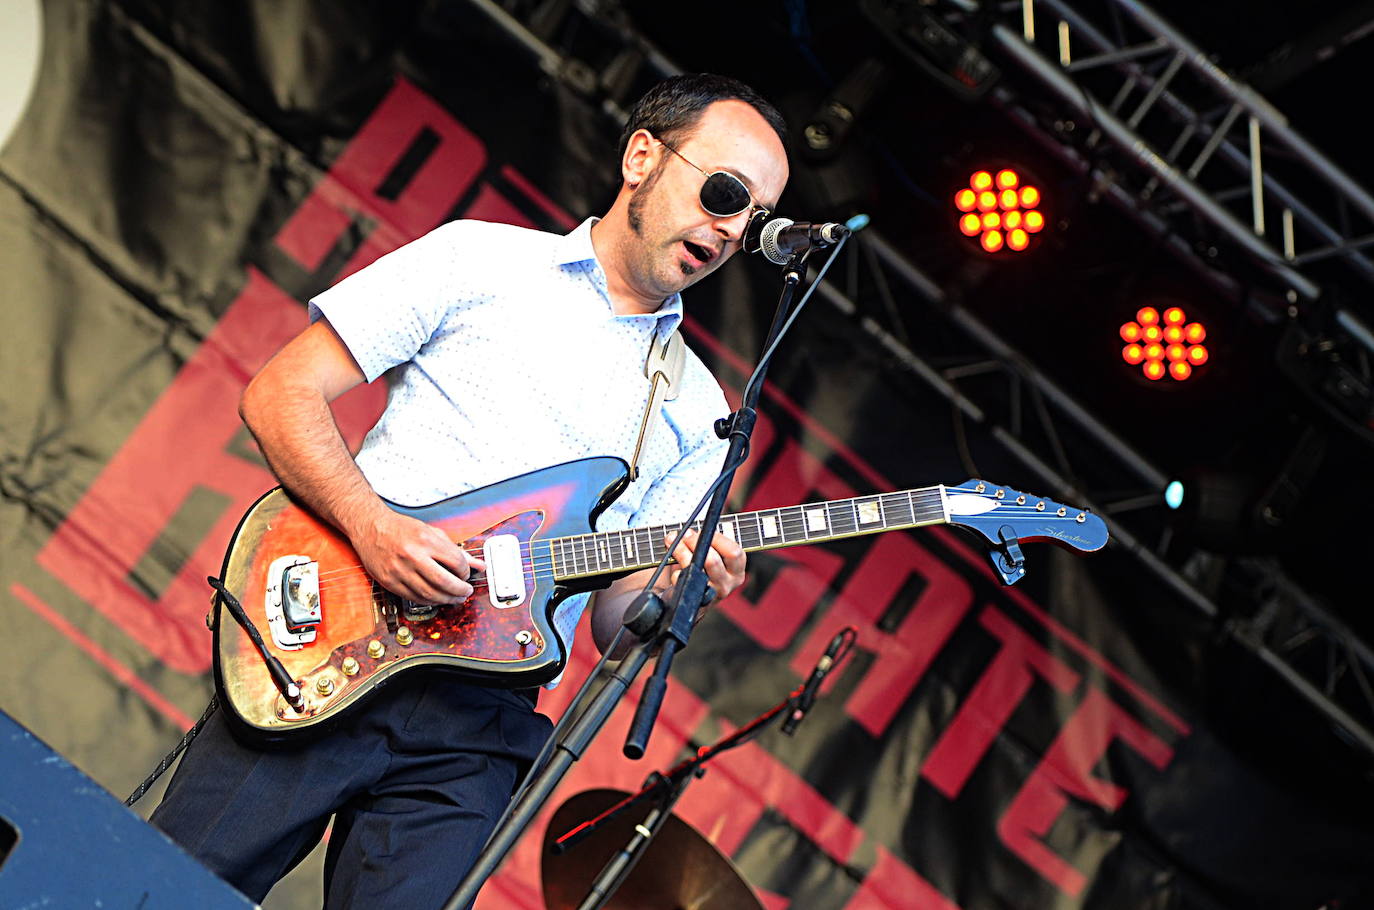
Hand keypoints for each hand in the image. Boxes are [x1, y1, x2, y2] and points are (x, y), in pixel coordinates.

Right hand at [350, 509, 482, 604]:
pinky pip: (414, 598)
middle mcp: (412, 556)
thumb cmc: (400, 528)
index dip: (466, 572)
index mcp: (425, 540)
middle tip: (466, 591)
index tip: (467, 574)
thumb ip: (455, 550)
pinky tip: (436, 598)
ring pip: (429, 594)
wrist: (370, 527)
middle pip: (444, 582)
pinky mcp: (390, 582)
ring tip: (455, 598)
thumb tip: (478, 564)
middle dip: (460, 591)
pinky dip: (429, 601)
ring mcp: (399, 570)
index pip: (456, 562)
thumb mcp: (431, 532)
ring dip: (446, 599)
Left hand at [662, 528, 746, 621]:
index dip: (717, 538)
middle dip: (695, 543)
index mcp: (736, 571)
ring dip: (682, 552)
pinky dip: (676, 572)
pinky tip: (675, 570)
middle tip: (685, 536)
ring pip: (696, 569)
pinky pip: (683, 581)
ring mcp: (710, 594)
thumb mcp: (713, 555)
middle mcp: (727, 584)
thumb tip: (688, 533)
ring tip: (672, 543)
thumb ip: (708, 542)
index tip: (704, 530)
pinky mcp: (693, 600)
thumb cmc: (702, 571)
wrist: (687, 599)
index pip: (734, 552)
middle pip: (713, 561)